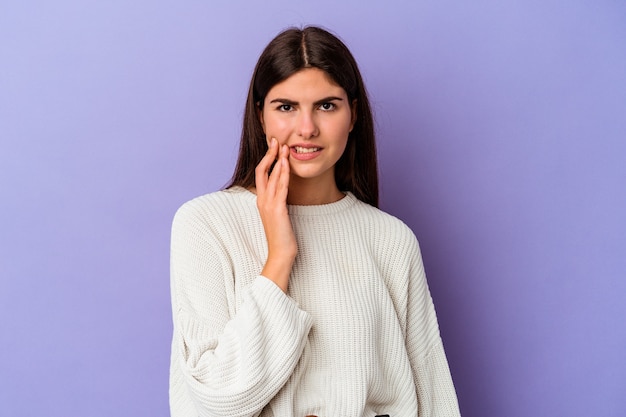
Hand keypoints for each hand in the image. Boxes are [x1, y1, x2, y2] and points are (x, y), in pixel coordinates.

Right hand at [255, 138, 296, 291]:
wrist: (281, 254)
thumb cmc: (282, 236)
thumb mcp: (279, 215)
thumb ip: (279, 202)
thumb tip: (284, 190)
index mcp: (262, 200)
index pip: (261, 174)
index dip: (267, 158)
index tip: (274, 146)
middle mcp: (262, 200)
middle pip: (262, 170)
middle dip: (269, 154)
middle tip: (276, 139)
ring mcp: (268, 205)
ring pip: (270, 176)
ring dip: (277, 160)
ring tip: (284, 146)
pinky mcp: (277, 210)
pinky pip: (279, 188)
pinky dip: (282, 174)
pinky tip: (286, 164)